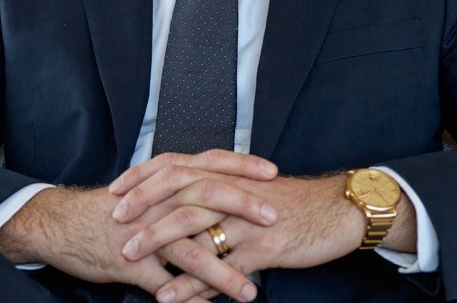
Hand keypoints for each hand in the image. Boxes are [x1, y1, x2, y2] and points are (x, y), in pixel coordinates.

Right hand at [0, 172, 274, 300]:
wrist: (63, 224)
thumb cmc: (113, 209)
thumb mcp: (148, 188)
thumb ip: (181, 186)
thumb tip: (220, 185)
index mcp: (164, 180)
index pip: (209, 163)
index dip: (241, 167)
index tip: (272, 172)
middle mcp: (156, 201)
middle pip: (204, 197)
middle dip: (242, 207)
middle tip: (274, 219)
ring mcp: (144, 233)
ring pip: (188, 250)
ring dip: (222, 271)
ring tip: (250, 291)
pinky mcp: (130, 263)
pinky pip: (162, 283)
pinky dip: (184, 299)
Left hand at [114, 160, 416, 302]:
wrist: (342, 211)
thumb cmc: (297, 205)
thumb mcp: (254, 192)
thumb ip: (222, 195)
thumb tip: (190, 207)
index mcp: (230, 174)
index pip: (178, 167)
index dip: (144, 176)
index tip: (116, 189)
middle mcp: (234, 190)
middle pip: (179, 192)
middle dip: (143, 206)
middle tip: (113, 221)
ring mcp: (248, 218)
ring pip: (195, 226)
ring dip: (158, 242)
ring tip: (129, 257)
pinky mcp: (264, 246)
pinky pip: (221, 265)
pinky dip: (193, 283)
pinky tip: (171, 296)